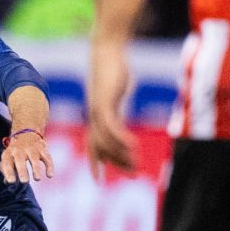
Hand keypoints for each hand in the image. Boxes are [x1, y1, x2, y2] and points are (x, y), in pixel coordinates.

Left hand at [0, 132, 53, 183]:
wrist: (26, 134)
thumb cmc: (15, 153)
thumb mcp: (8, 159)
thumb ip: (7, 171)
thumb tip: (7, 182)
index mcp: (9, 153)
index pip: (7, 163)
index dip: (8, 172)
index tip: (11, 182)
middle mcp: (19, 150)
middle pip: (20, 160)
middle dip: (22, 171)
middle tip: (24, 181)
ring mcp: (31, 148)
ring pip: (34, 158)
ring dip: (36, 169)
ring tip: (37, 179)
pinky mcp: (42, 149)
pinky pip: (47, 157)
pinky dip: (49, 166)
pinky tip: (50, 175)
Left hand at [88, 40, 135, 173]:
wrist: (106, 50)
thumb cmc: (112, 68)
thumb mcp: (114, 92)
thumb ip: (115, 105)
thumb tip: (118, 113)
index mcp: (95, 116)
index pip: (93, 144)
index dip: (95, 162)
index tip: (98, 180)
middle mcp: (93, 116)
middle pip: (100, 147)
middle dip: (115, 163)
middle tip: (132, 175)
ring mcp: (97, 110)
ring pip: (106, 140)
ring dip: (121, 155)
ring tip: (137, 165)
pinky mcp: (104, 102)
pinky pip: (111, 126)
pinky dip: (121, 139)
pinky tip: (134, 147)